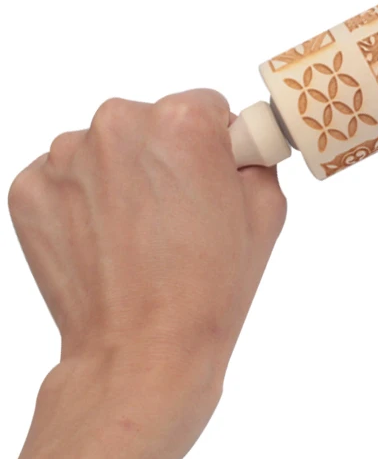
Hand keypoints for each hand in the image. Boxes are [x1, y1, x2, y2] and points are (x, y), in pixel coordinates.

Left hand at [2, 90, 285, 458]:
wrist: (142, 352)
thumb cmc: (208, 287)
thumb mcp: (266, 209)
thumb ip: (254, 156)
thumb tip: (240, 142)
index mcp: (183, 121)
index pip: (206, 105)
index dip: (216, 144)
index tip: (213, 178)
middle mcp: (120, 124)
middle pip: (152, 121)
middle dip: (166, 155)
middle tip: (178, 211)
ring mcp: (67, 158)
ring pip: (106, 147)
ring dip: (121, 175)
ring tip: (139, 231)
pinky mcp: (30, 190)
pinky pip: (64, 176)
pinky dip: (82, 200)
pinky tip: (105, 238)